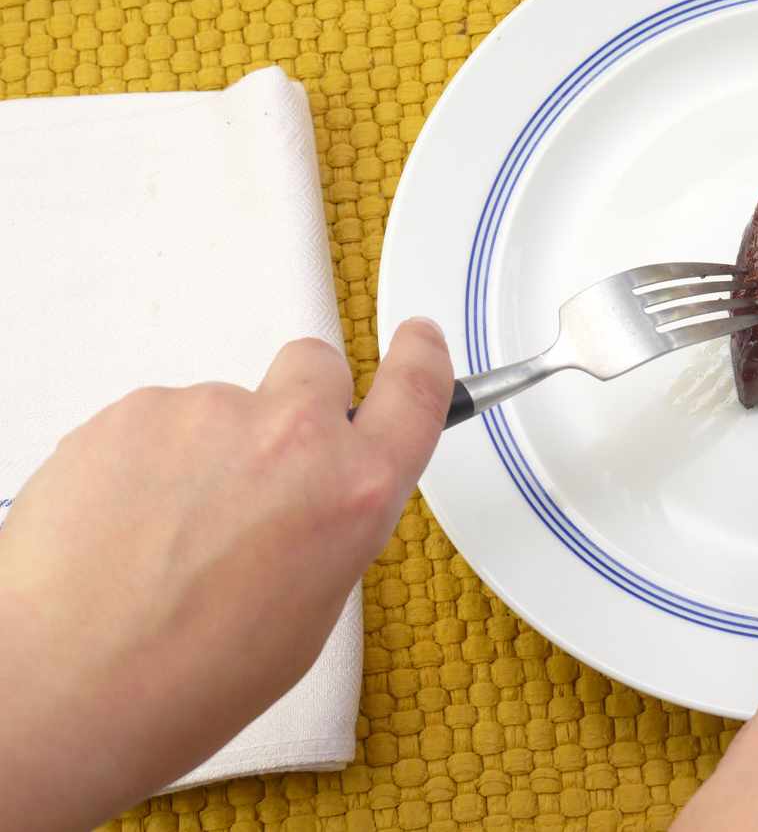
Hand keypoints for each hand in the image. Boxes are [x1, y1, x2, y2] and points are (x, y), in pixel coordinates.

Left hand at [0, 319, 453, 831]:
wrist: (65, 688)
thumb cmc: (188, 677)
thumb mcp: (312, 610)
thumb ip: (332, 523)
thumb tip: (312, 495)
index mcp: (354, 490)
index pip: (416, 389)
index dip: (422, 356)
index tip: (417, 339)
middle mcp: (292, 436)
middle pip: (316, 365)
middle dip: (299, 405)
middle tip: (259, 475)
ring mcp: (207, 412)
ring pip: (224, 406)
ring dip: (209, 451)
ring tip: (168, 536)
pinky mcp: (131, 410)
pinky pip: (155, 420)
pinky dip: (145, 461)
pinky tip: (127, 527)